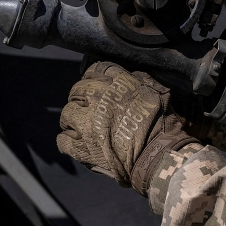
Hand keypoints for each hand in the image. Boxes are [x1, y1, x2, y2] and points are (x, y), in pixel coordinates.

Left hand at [57, 61, 194, 194]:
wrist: (157, 155)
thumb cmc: (162, 124)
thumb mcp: (158, 91)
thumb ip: (140, 80)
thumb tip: (129, 76)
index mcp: (117, 84)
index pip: (96, 70)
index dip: (94, 77)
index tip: (95, 84)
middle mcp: (98, 99)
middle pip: (77, 90)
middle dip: (79, 97)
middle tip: (86, 107)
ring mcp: (87, 124)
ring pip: (67, 114)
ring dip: (71, 119)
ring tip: (78, 126)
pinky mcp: (81, 147)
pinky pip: (63, 140)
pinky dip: (66, 141)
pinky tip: (73, 143)